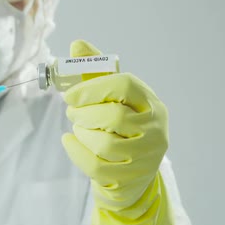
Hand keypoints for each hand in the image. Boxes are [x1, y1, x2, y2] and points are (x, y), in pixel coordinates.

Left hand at [62, 40, 173, 224]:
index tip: (70, 94)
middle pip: (113, 116)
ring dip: (81, 133)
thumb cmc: (120, 126)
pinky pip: (96, 165)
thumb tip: (77, 45)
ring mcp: (146, 156)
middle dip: (82, 113)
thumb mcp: (112, 97)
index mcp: (151, 103)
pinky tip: (70, 141)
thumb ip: (95, 71)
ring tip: (79, 127)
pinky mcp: (132, 179)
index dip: (92, 88)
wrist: (132, 172)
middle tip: (71, 112)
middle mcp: (155, 129)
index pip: (125, 85)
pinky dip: (76, 151)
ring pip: (104, 143)